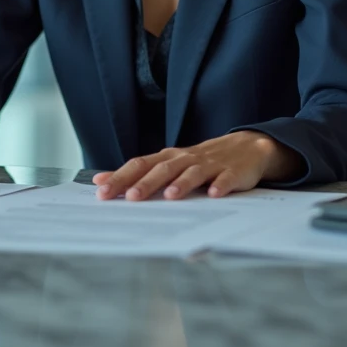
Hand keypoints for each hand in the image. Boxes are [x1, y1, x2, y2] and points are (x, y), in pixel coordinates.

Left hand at [91, 131, 304, 200]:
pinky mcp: (233, 172)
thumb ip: (136, 174)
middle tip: (131, 198)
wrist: (246, 148)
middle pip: (163, 169)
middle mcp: (186, 159)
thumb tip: (100, 180)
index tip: (102, 192)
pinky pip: (226, 178)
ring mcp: (210, 164)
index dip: (121, 177)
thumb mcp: (168, 165)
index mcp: (168, 158)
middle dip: (146, 183)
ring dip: (182, 183)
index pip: (140, 165)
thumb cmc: (200, 161)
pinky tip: (214, 194)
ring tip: (170, 196)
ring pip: (193, 172)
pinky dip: (220, 185)